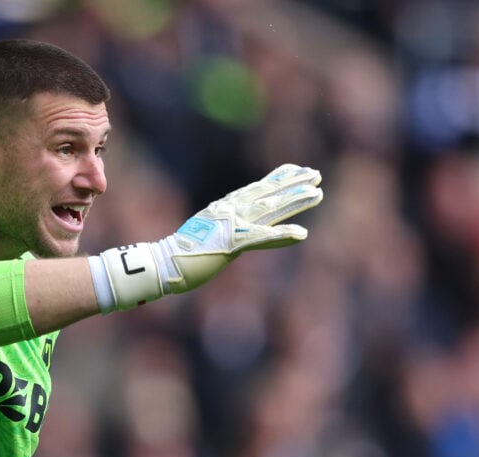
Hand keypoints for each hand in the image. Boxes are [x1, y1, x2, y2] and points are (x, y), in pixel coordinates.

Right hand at [88, 164, 322, 310]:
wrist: (161, 264)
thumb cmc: (177, 255)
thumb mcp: (202, 236)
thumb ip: (217, 230)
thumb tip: (225, 233)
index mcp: (222, 210)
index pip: (254, 189)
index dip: (277, 178)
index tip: (296, 169)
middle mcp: (228, 212)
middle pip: (266, 194)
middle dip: (292, 185)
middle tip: (316, 174)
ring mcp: (229, 226)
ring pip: (268, 210)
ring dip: (293, 202)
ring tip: (317, 194)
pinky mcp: (230, 243)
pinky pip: (260, 238)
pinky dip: (281, 235)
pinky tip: (301, 234)